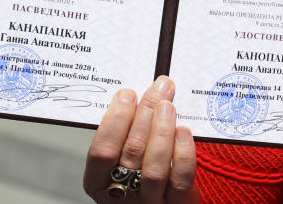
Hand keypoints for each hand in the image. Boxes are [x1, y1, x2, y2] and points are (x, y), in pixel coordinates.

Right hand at [84, 77, 199, 202]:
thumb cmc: (139, 176)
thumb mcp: (122, 158)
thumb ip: (126, 134)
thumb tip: (140, 96)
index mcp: (99, 182)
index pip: (101, 151)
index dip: (115, 120)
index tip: (128, 94)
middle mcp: (121, 196)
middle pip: (131, 153)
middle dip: (144, 114)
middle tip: (158, 89)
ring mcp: (148, 202)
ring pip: (154, 170)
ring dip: (161, 131)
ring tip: (168, 106)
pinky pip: (180, 180)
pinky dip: (183, 153)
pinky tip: (183, 131)